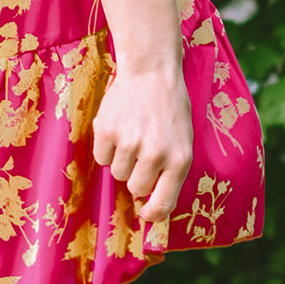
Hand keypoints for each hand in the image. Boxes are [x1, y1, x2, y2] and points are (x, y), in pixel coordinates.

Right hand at [92, 63, 193, 222]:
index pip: (163, 203)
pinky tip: (118, 126)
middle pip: (135, 188)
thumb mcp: (182, 140)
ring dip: (121, 159)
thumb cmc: (169, 107)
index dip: (151, 214)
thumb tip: (149, 201)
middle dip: (136, 174)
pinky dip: (107, 146)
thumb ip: (170, 170)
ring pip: (117, 172)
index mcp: (179, 159)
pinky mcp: (107, 131)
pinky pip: (101, 156)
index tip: (144, 213)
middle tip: (141, 150)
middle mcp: (155, 154)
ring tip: (131, 133)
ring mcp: (130, 143)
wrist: (151, 70)